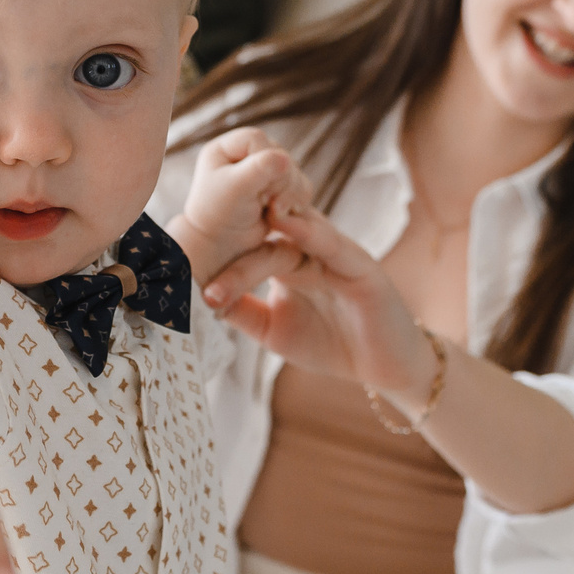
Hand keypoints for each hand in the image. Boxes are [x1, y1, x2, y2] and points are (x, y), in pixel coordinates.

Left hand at [168, 127, 301, 286]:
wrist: (221, 247)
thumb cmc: (219, 217)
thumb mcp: (235, 189)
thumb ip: (258, 169)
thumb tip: (284, 158)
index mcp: (227, 149)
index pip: (257, 139)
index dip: (264, 160)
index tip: (258, 188)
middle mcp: (246, 156)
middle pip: (280, 154)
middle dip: (280, 182)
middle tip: (267, 203)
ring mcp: (264, 172)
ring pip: (294, 171)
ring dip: (291, 193)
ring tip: (274, 212)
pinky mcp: (278, 189)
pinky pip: (302, 186)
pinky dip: (298, 201)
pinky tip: (282, 215)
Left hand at [202, 199, 436, 401]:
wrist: (387, 370)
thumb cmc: (334, 346)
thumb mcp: (274, 330)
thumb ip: (242, 311)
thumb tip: (198, 298)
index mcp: (289, 262)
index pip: (249, 246)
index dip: (218, 253)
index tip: (185, 265)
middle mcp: (310, 251)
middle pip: (267, 229)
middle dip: (236, 223)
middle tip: (201, 224)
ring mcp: (336, 255)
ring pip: (298, 226)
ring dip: (269, 213)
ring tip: (238, 203)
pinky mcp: (361, 265)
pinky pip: (332, 243)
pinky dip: (309, 231)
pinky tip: (285, 222)